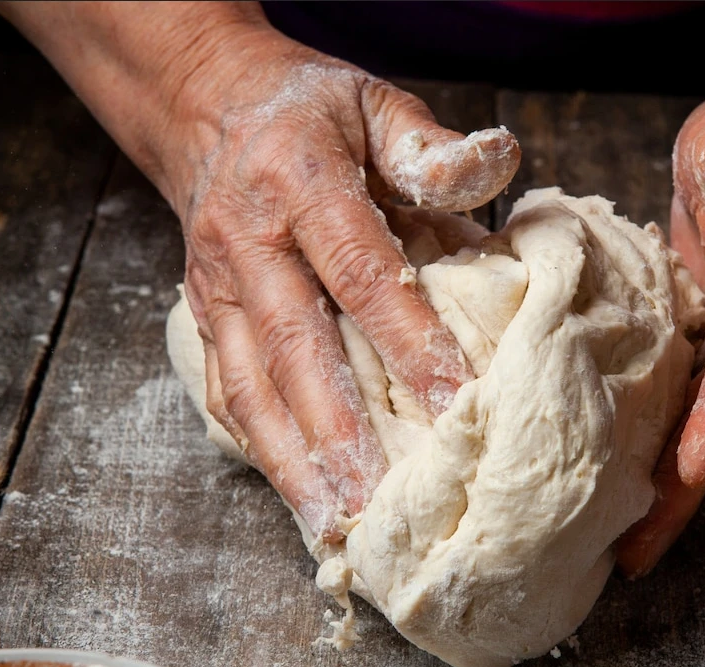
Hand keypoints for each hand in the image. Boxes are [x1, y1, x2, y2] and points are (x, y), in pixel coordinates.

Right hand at [0, 3, 519, 539]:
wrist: (208, 109)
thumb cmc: (309, 113)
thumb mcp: (373, 103)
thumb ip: (428, 145)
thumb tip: (499, 163)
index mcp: (300, 182)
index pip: (359, 271)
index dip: (408, 338)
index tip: (456, 400)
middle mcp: (248, 243)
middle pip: (294, 348)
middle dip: (338, 431)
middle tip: (380, 500)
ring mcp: (216, 288)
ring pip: (250, 387)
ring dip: (292, 462)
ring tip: (337, 525)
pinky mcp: (204, 318)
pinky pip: (227, 392)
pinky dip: (261, 450)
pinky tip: (300, 498)